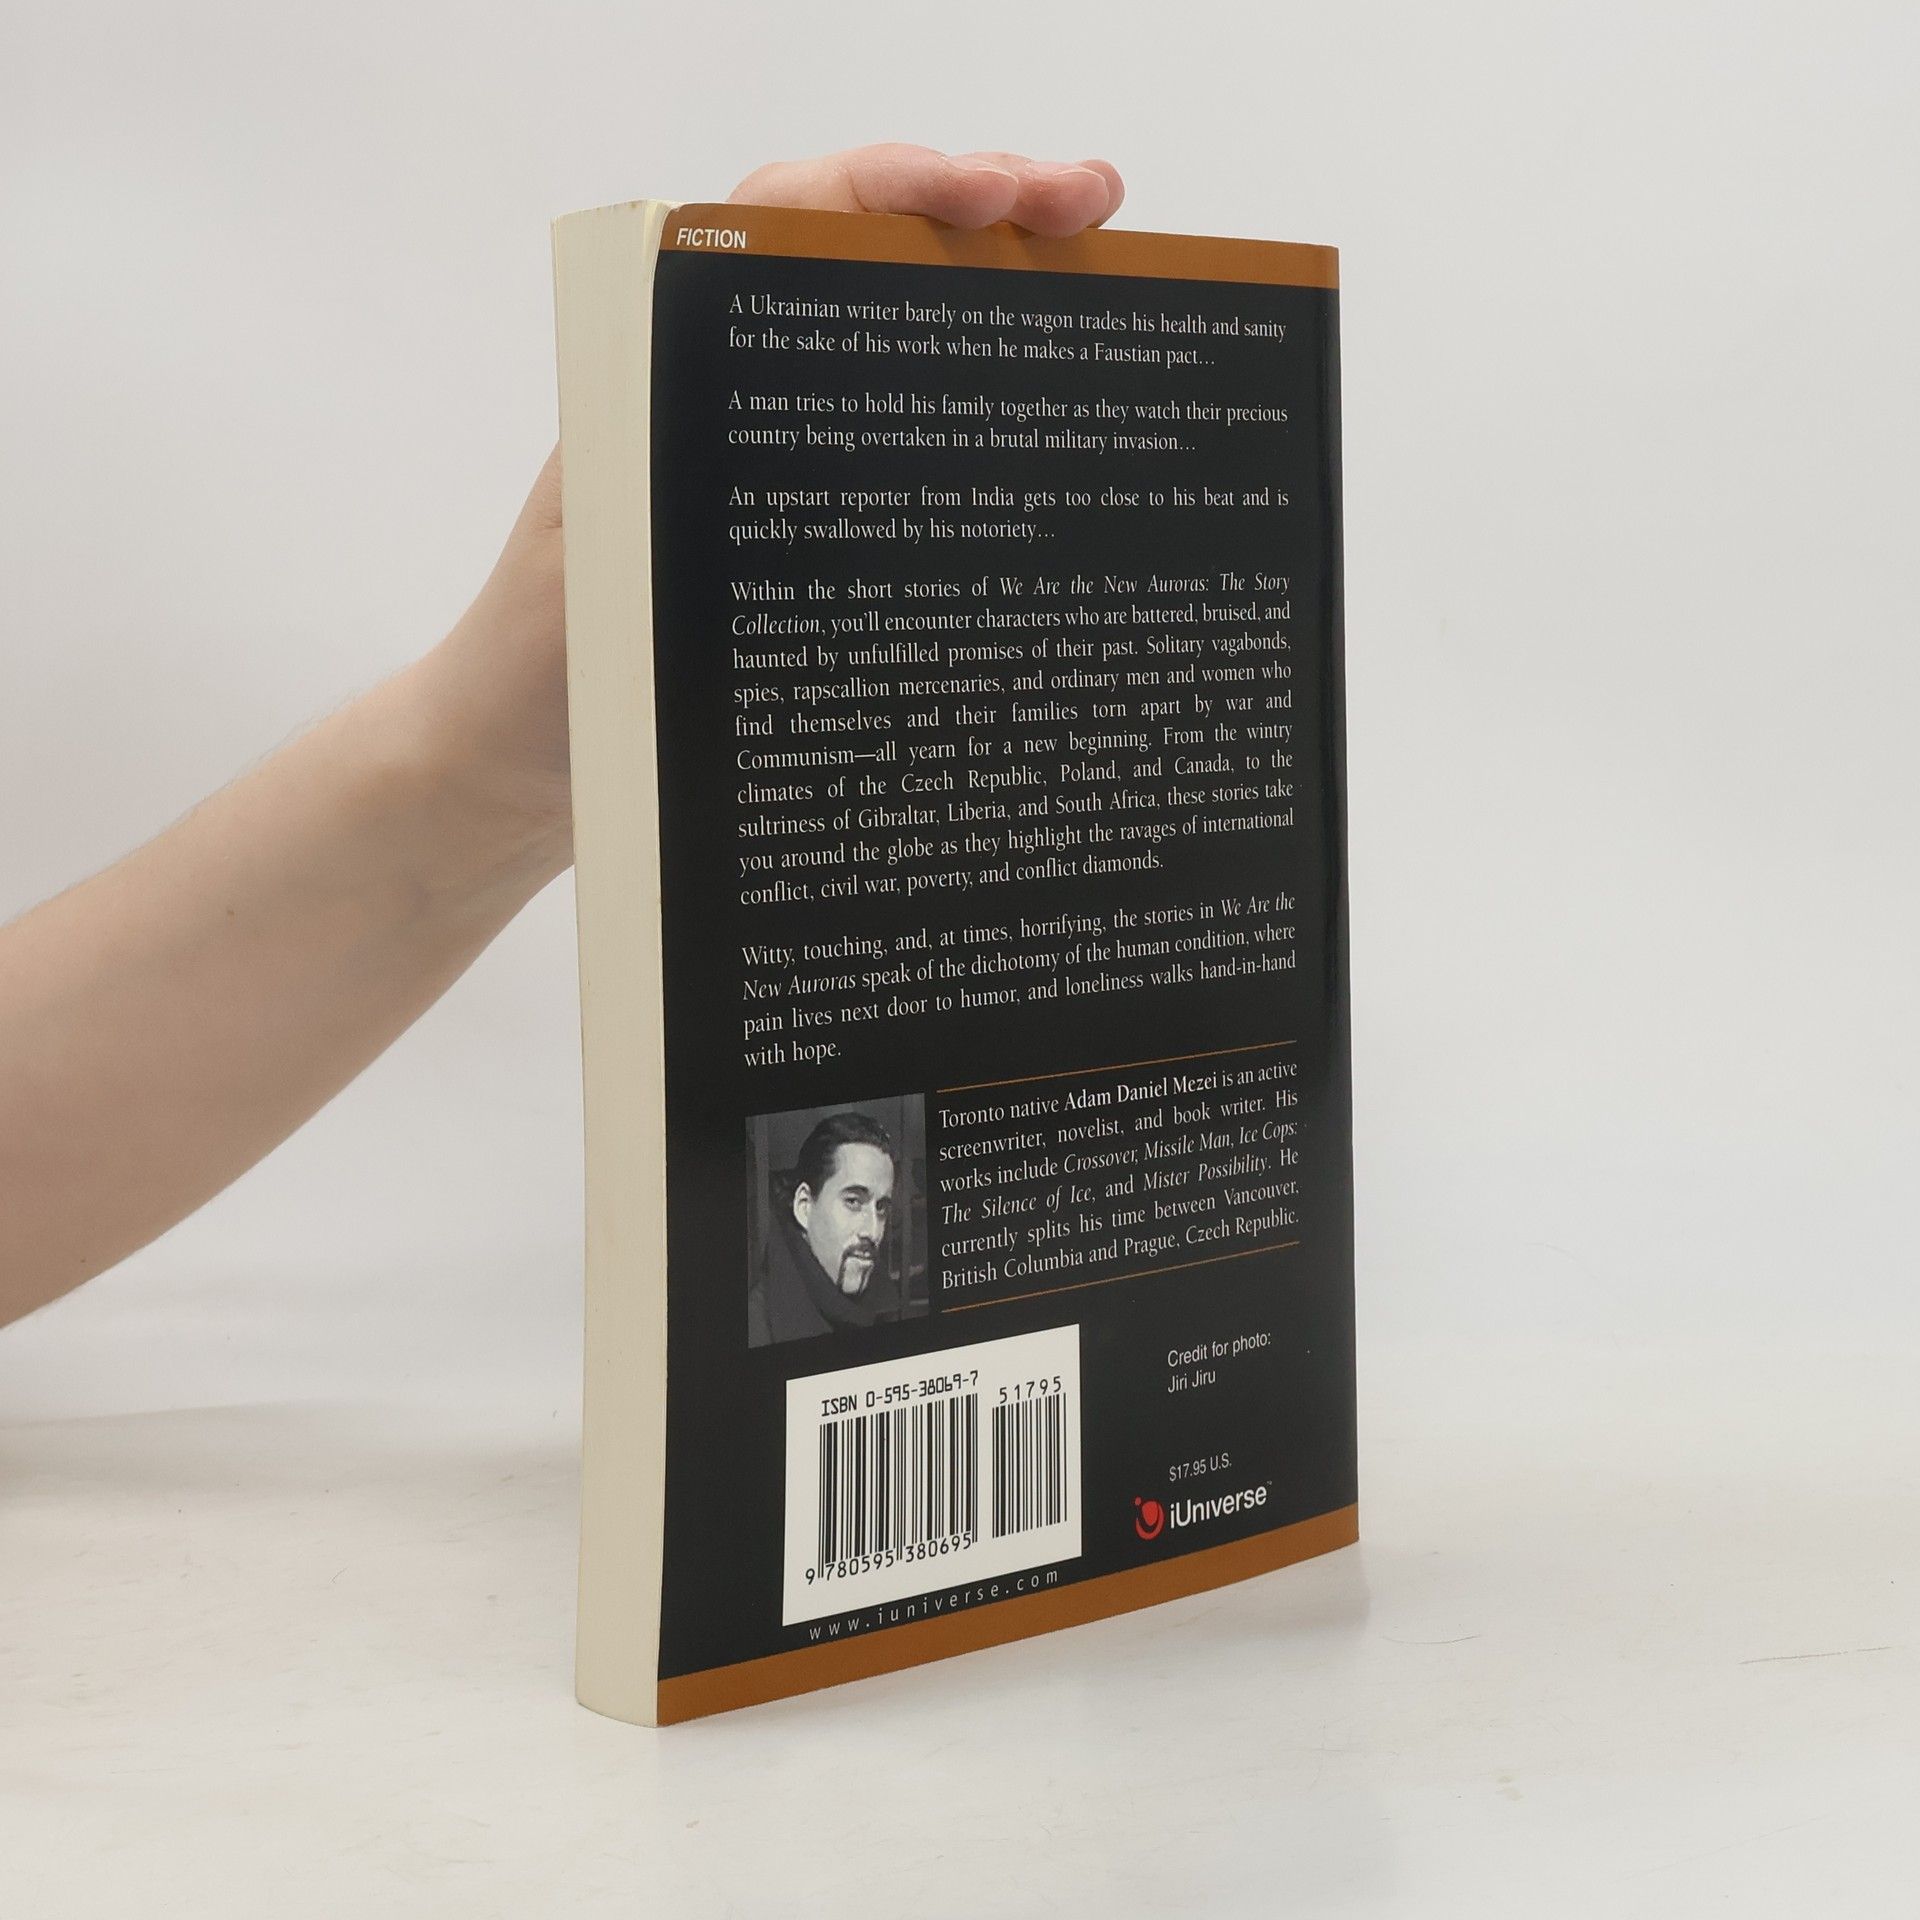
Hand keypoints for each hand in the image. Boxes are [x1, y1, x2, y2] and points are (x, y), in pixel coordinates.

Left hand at [420, 144, 1126, 876]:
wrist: (510, 773)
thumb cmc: (539, 682)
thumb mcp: (605, 582)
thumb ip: (679, 512)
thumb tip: (836, 475)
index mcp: (664, 370)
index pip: (785, 222)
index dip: (895, 187)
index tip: (999, 195)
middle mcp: (720, 390)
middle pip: (862, 256)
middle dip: (984, 212)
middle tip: (1096, 207)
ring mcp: (763, 459)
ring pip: (891, 342)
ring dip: (993, 298)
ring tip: (1104, 276)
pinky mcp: (795, 532)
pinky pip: (897, 445)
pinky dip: (975, 412)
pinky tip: (1049, 423)